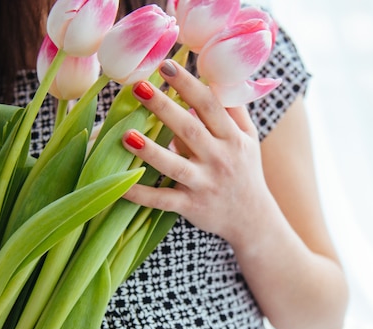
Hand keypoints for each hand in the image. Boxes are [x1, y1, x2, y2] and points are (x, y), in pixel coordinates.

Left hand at [122, 60, 277, 245]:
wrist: (252, 219)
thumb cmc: (246, 171)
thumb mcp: (249, 139)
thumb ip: (234, 110)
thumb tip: (216, 78)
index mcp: (232, 138)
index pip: (209, 106)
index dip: (188, 84)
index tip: (166, 65)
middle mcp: (219, 159)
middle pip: (189, 130)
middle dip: (164, 108)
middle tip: (139, 86)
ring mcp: (203, 184)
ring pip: (174, 166)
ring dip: (150, 150)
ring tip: (126, 134)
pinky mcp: (190, 206)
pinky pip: (162, 200)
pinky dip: (140, 194)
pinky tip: (120, 183)